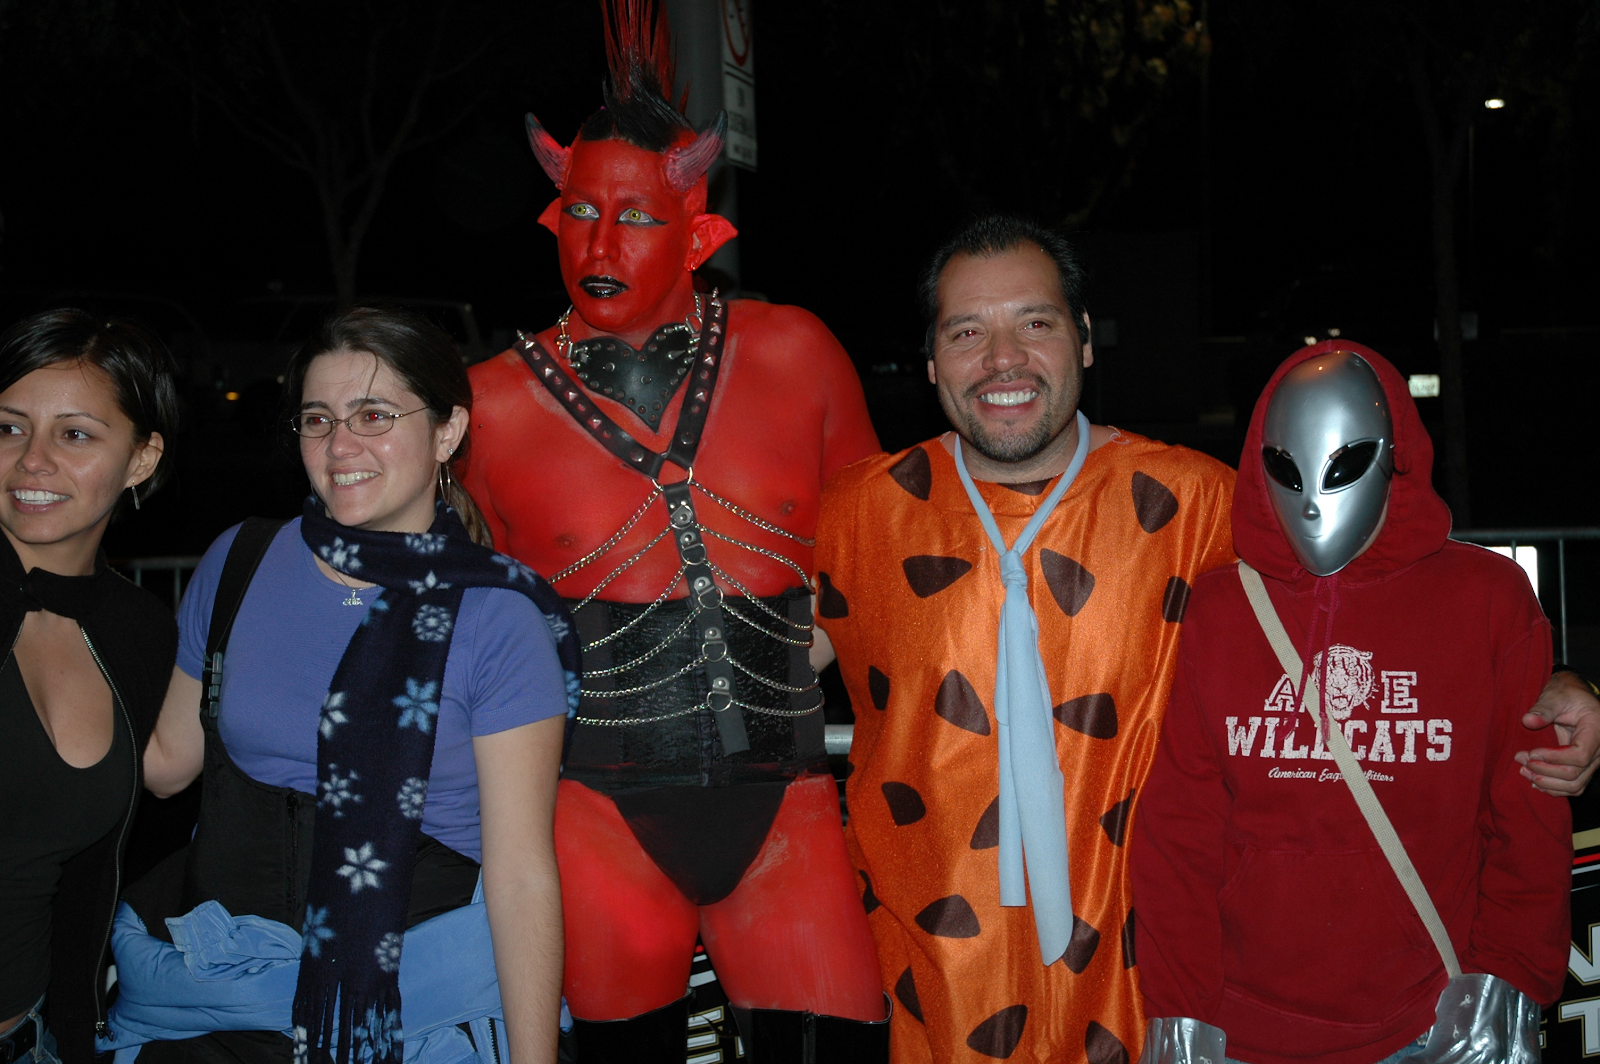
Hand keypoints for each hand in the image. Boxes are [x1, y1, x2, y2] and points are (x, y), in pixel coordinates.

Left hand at [1517, 670, 1599, 795]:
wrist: (1575, 697)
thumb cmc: (1567, 694)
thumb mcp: (1555, 695)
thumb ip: (1543, 708)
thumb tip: (1527, 721)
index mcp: (1596, 731)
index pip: (1579, 756)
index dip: (1553, 758)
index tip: (1531, 752)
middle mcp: (1599, 750)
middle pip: (1575, 774)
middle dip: (1544, 771)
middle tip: (1520, 759)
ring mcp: (1593, 761)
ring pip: (1575, 785)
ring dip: (1547, 782)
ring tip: (1523, 771)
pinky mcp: (1583, 766)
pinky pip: (1574, 785)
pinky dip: (1554, 788)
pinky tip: (1534, 781)